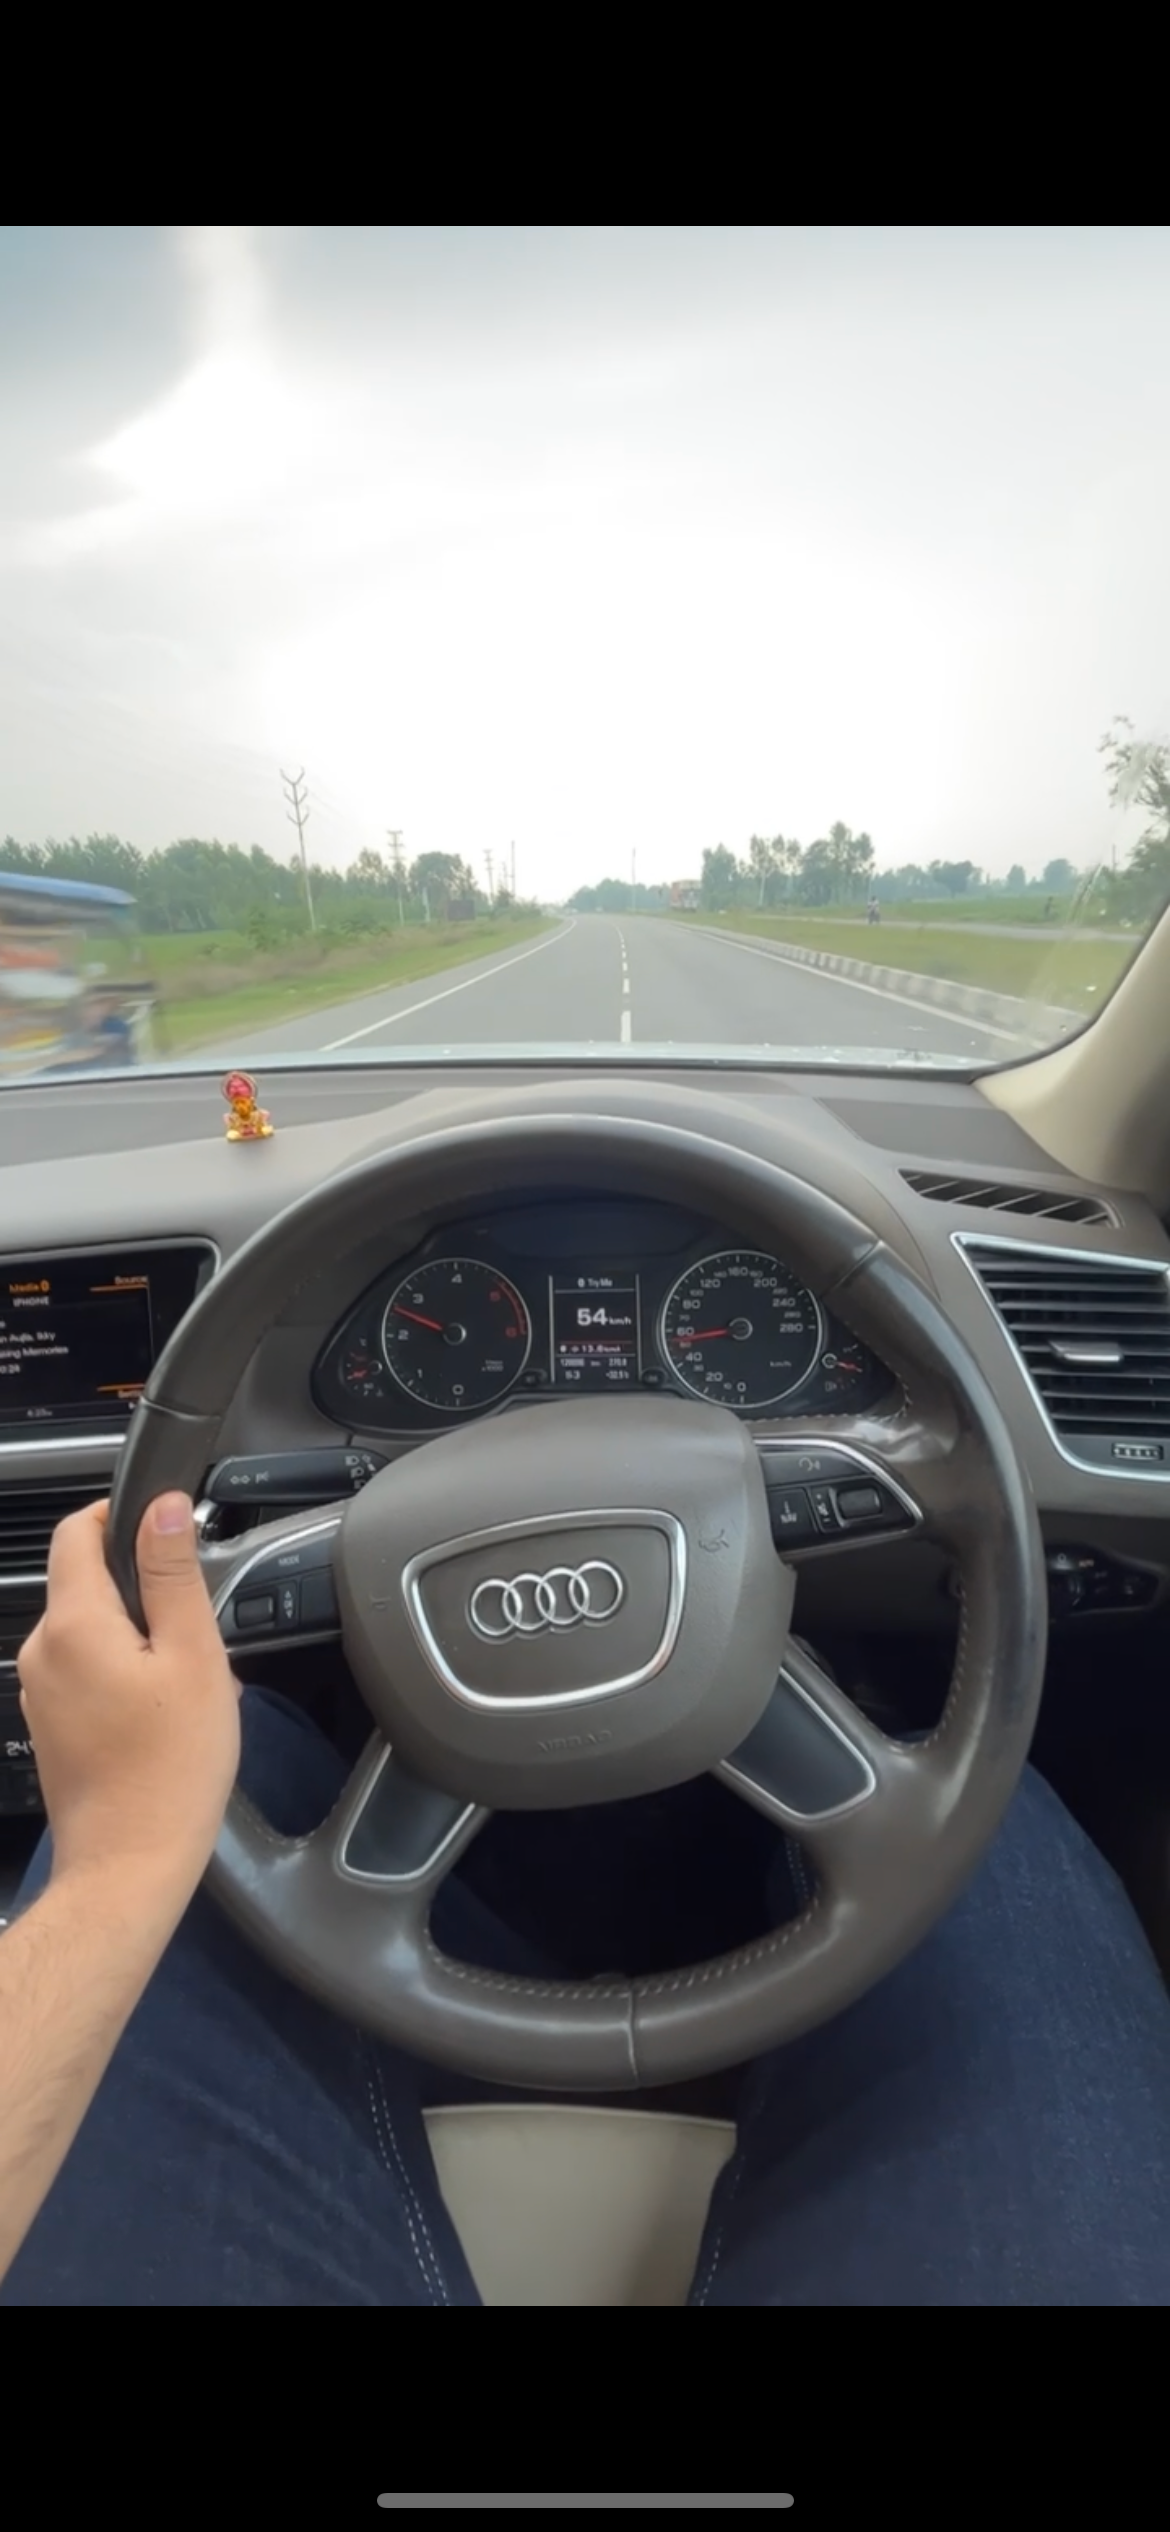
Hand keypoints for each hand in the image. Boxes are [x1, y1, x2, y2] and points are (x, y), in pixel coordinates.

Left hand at [18, 1495, 240, 1890]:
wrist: (130, 1862)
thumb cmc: (170, 1769)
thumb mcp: (194, 1656)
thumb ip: (173, 1574)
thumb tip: (163, 1507)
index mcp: (72, 1624)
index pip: (75, 1531)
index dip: (120, 1516)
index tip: (167, 1534)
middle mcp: (42, 1651)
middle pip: (88, 1583)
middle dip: (144, 1592)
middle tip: (196, 1636)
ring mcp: (41, 1690)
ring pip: (93, 1630)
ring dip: (139, 1639)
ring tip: (187, 1685)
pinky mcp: (51, 1723)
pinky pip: (88, 1672)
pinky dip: (125, 1675)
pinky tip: (164, 1714)